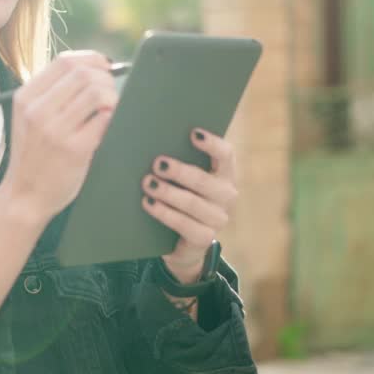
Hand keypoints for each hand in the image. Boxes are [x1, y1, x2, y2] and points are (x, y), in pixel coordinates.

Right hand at [0, 51, 117, 227]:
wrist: (24, 196)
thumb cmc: (33, 156)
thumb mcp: (28, 119)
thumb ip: (51, 94)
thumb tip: (92, 68)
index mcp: (25, 97)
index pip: (64, 61)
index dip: (91, 59)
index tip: (103, 67)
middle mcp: (37, 110)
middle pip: (83, 73)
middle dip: (105, 77)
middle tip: (110, 92)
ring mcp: (55, 129)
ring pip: (96, 91)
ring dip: (112, 96)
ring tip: (111, 108)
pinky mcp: (74, 148)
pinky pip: (104, 118)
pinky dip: (112, 116)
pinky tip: (108, 125)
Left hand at [141, 128, 237, 283]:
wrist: (179, 240)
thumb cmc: (178, 197)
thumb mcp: (181, 178)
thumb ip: (175, 158)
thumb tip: (146, 134)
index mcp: (224, 174)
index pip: (226, 155)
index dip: (212, 144)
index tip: (192, 133)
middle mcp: (226, 195)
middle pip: (204, 180)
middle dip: (180, 171)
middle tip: (157, 163)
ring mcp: (217, 219)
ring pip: (192, 203)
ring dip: (168, 192)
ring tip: (147, 183)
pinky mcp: (203, 238)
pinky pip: (183, 224)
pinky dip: (164, 213)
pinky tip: (148, 202)